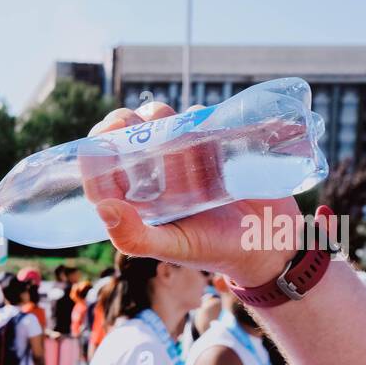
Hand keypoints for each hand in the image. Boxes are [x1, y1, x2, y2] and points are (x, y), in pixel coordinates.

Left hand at [82, 101, 295, 287]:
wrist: (270, 240)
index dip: (95, 154)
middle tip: (127, 120)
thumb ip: (135, 237)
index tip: (100, 139)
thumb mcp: (174, 247)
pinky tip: (201, 123)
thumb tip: (103, 208)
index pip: (104, 176)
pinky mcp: (212, 147)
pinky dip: (196, 115)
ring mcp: (184, 161)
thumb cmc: (216, 249)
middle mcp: (156, 180)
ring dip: (157, 116)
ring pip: (160, 126)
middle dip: (123, 125)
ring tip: (167, 121)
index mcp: (138, 204)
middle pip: (128, 142)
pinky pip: (197, 120)